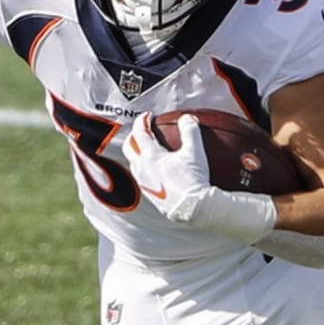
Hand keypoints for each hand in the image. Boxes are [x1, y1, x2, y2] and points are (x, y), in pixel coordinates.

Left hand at [123, 114, 275, 240]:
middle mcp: (142, 169)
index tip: (148, 116)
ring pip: (132, 164)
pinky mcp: (149, 195)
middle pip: (129, 148)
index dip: (142, 121)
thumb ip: (190, 131)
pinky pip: (140, 178)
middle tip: (142, 131)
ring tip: (146, 151)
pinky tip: (153, 171)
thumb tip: (187, 118)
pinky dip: (143, 169)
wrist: (194, 208)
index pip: (140, 133)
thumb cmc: (194, 180)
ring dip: (136, 154)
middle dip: (133, 136)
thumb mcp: (195, 152)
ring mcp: (143, 184)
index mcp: (150, 156)